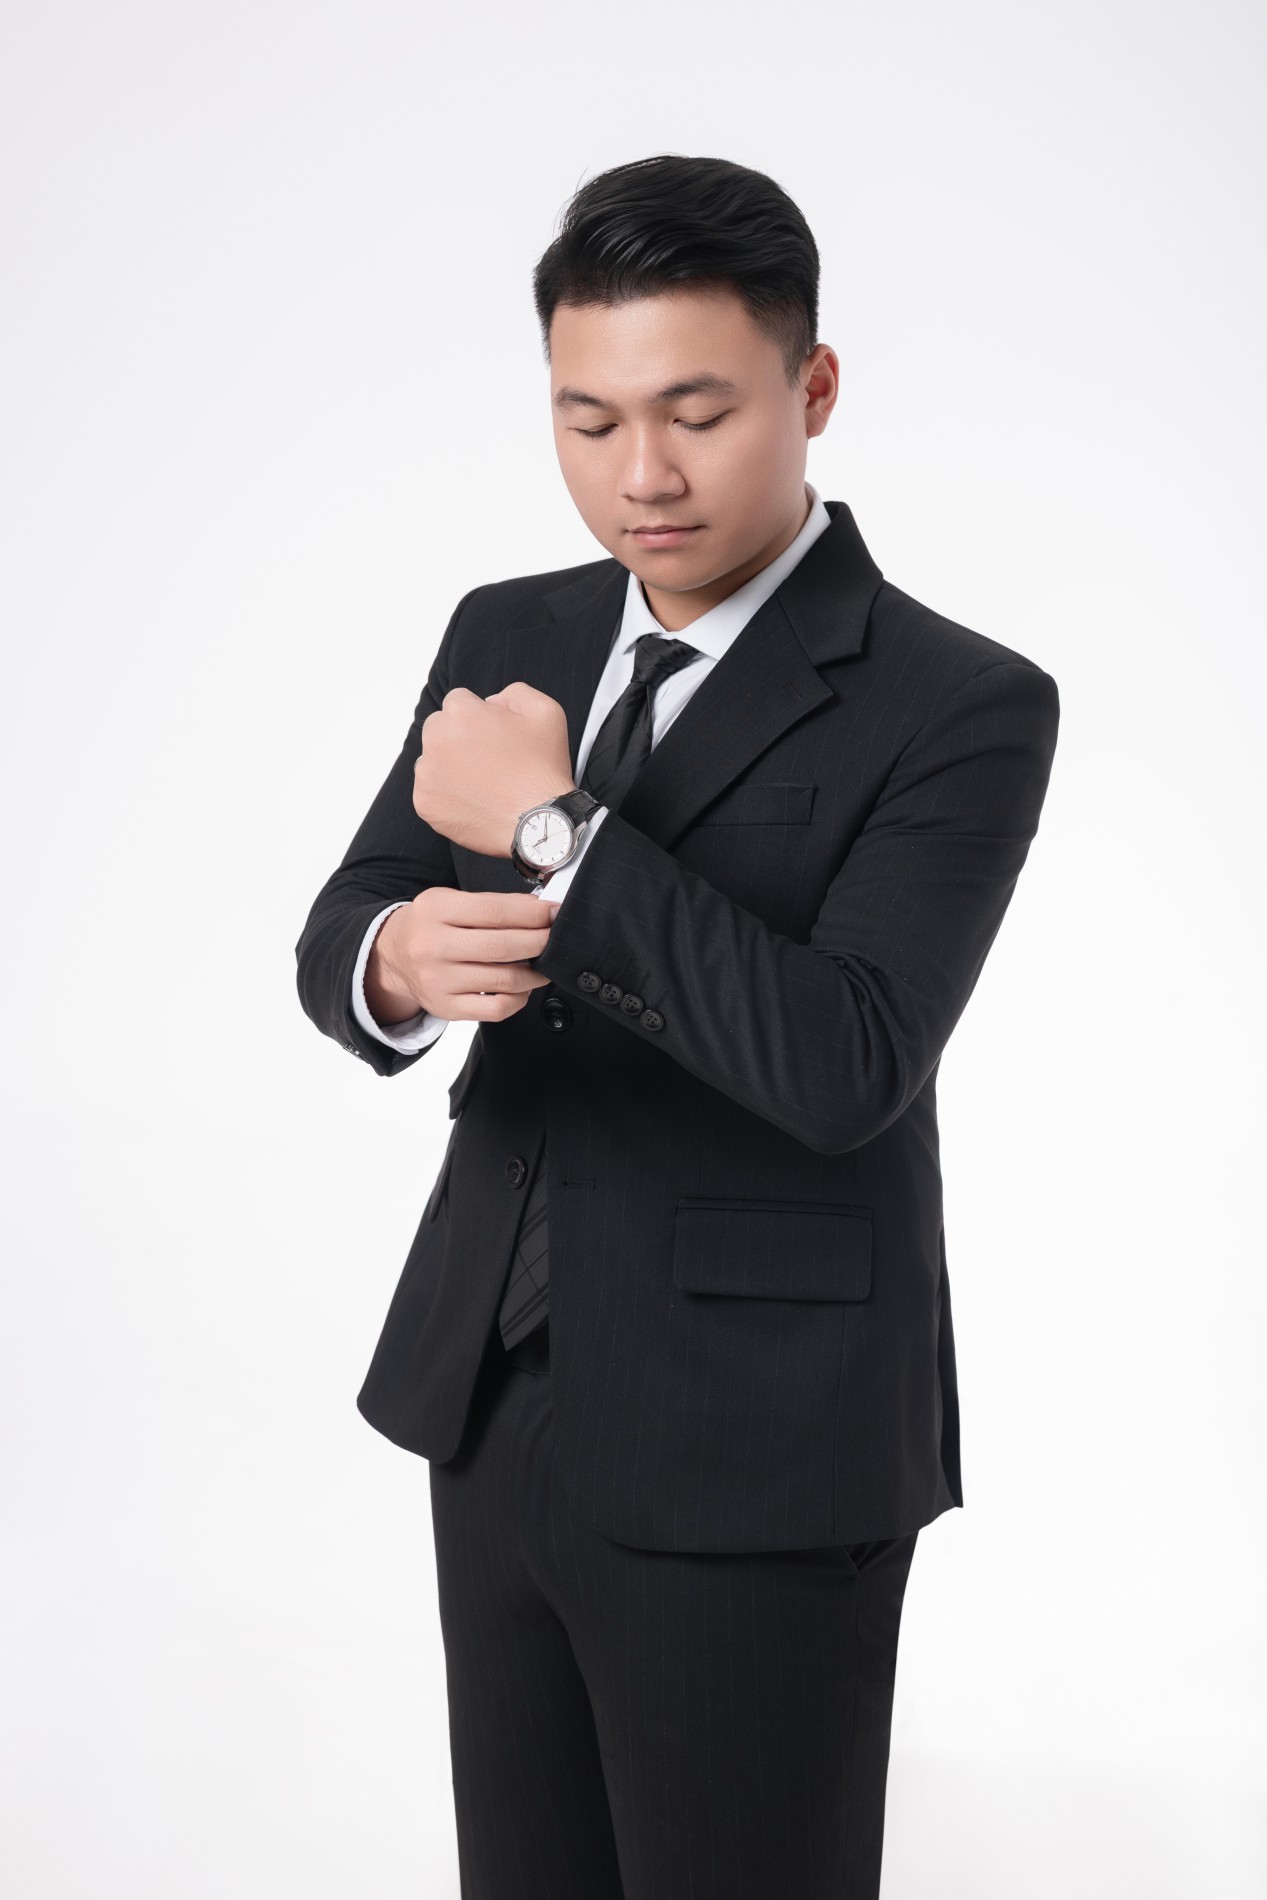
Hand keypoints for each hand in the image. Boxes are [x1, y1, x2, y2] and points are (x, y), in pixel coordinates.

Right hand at [365, 887, 561, 1026]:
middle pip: (502, 947)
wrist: (394, 957)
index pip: (494, 911)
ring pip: (505, 980)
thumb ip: (491, 904)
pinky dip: (519, 998)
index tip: (553, 913)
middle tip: (555, 937)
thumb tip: (537, 910)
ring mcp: (439, 981)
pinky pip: (497, 1009)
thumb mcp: (450, 900)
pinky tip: (522, 987)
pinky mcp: (447, 1008)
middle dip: (540, 941)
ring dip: (535, 972)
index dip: (532, 914)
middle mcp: (433, 946)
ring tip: (543, 963)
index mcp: (435, 910)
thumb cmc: (430, 926)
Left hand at [412, 680, 575, 857]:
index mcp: (461, 713)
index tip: (493, 734)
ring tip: (482, 781)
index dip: (479, 716)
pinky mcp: (425, 803)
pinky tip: (474, 799)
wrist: (540, 822)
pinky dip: (447, 794)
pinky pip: (430, 790)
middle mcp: (437, 739)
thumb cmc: (543, 769)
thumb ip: (513, 692)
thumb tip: (490, 701)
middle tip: (488, 759)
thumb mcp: (545, 710)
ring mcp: (428, 773)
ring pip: (432, 759)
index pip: (458, 701)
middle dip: (459, 737)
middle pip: (439, 727)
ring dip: (450, 765)